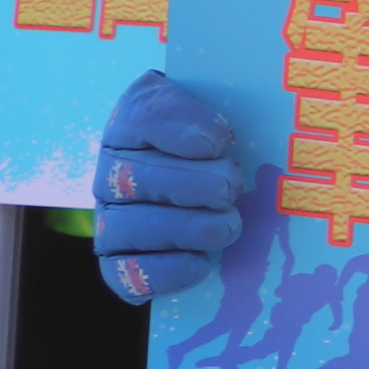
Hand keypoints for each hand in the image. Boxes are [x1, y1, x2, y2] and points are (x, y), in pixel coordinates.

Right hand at [93, 69, 243, 304]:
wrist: (209, 176)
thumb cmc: (223, 135)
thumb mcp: (227, 100)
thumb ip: (234, 94)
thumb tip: (256, 109)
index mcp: (136, 120)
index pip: (146, 115)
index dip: (181, 127)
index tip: (221, 141)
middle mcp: (114, 169)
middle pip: (136, 176)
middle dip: (193, 184)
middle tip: (232, 188)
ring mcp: (112, 217)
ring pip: (128, 226)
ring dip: (185, 229)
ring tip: (227, 226)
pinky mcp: (118, 260)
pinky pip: (122, 274)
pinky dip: (163, 271)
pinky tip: (200, 263)